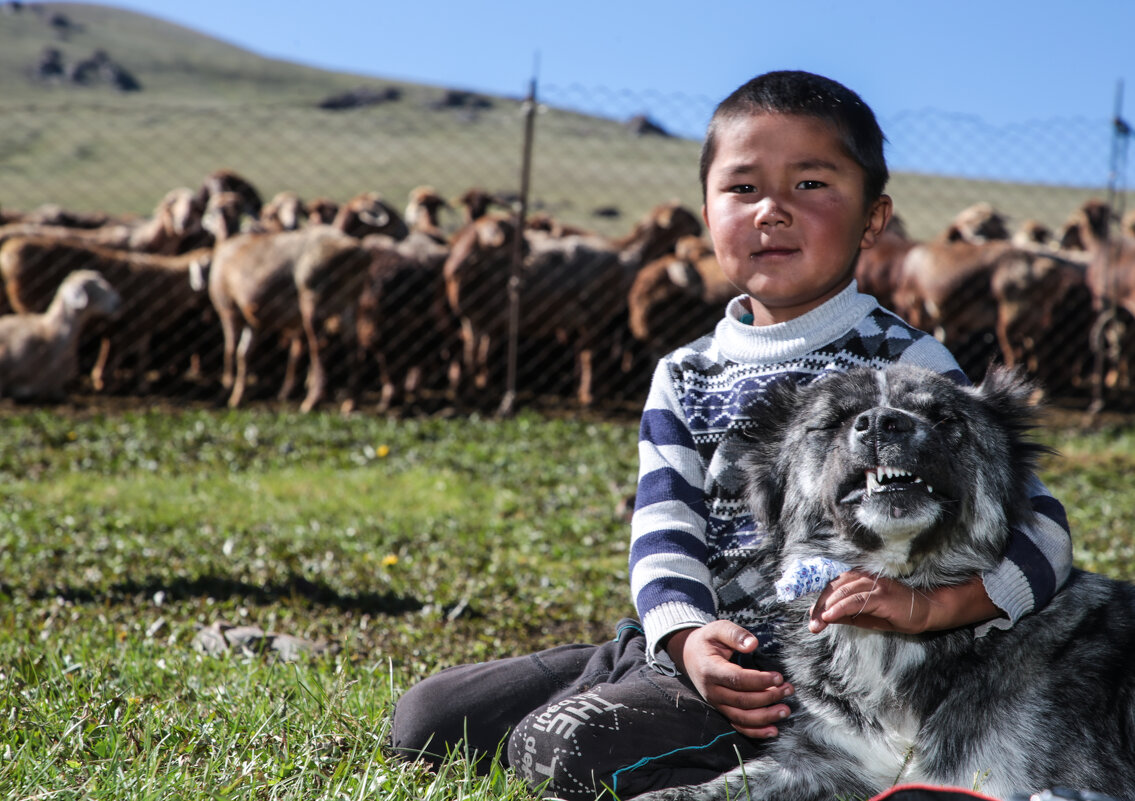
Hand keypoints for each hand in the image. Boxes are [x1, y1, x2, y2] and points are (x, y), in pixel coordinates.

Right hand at [665, 621, 793, 738]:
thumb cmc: (708, 641)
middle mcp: (712, 690)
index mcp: (710, 670)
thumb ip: (735, 634)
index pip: (737, 679)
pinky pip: (738, 726)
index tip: (779, 677)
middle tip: (788, 690)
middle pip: (742, 700)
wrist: (689, 655)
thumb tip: (753, 644)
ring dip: (766, 717)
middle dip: (768, 697)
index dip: (759, 681)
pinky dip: (756, 731)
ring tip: (785, 710)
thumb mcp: (718, 629)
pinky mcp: (721, 710)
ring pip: (742, 717)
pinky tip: (773, 730)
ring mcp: (716, 703)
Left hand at [809, 572, 999, 633]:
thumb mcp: (867, 617)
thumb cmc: (897, 613)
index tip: (812, 618)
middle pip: (834, 587)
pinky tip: (830, 616)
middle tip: (812, 624)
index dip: (820, 600)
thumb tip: (825, 617)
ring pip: (842, 592)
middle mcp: (865, 578)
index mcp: (860, 579)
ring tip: (817, 623)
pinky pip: (856, 600)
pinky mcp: (882, 595)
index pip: (833, 585)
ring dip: (826, 607)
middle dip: (819, 605)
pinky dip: (841, 607)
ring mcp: (874, 585)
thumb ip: (847, 614)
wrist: (926, 612)